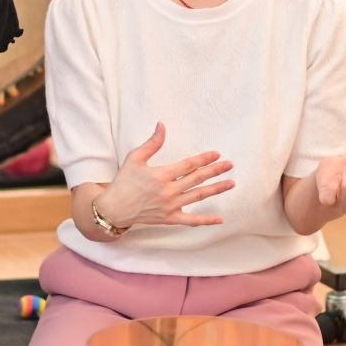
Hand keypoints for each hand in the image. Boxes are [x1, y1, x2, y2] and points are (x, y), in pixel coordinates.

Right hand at [97, 122, 235, 229]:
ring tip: (231, 183)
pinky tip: (219, 219)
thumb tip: (162, 125)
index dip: (204, 159)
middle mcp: (168, 191)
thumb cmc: (123, 182)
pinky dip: (206, 221)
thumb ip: (152, 143)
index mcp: (161, 175)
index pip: (188, 165)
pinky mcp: (169, 219)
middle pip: (197, 179)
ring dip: (216, 189)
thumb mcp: (135, 158)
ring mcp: (170, 207)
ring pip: (198, 196)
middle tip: (230, 165)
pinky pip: (191, 221)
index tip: (217, 154)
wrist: (114, 209)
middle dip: (215, 171)